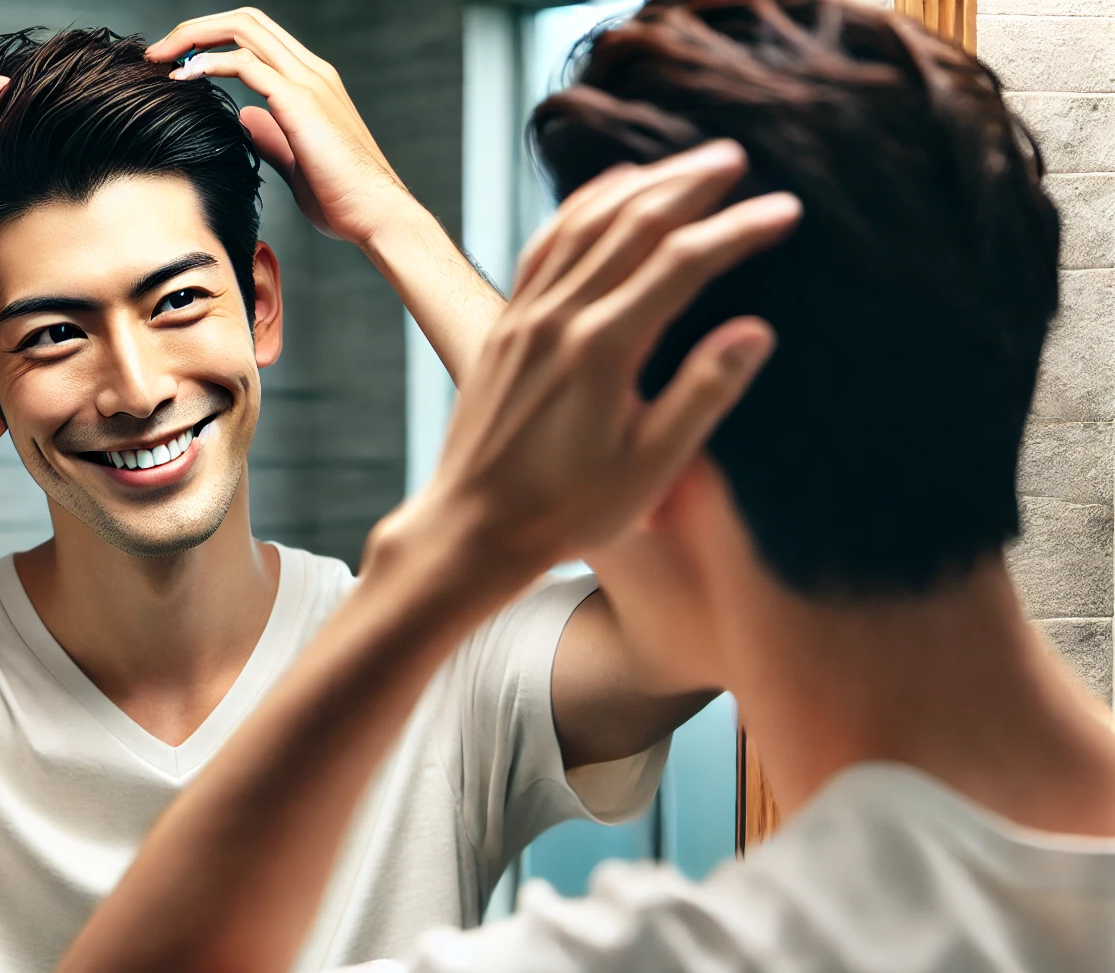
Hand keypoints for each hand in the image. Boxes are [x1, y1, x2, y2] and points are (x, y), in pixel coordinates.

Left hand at [147, 9, 412, 246]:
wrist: (376, 215)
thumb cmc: (342, 198)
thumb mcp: (295, 161)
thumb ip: (271, 136)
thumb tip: (247, 121)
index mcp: (312, 81)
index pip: (257, 38)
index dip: (213, 40)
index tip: (177, 64)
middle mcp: (312, 71)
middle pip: (246, 21)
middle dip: (196, 29)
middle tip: (158, 53)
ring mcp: (308, 81)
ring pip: (244, 29)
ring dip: (195, 36)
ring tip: (161, 59)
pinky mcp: (300, 101)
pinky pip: (246, 63)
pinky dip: (209, 63)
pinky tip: (185, 77)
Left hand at [377, 141, 801, 600]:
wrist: (474, 527)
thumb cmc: (567, 511)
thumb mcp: (649, 468)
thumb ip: (703, 395)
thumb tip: (758, 331)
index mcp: (602, 351)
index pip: (681, 264)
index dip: (737, 230)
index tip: (785, 209)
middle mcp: (558, 319)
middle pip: (632, 224)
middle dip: (689, 184)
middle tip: (738, 158)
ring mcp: (526, 316)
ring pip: (585, 223)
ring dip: (639, 184)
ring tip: (686, 163)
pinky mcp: (507, 324)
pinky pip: (545, 244)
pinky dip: (580, 206)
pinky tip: (607, 190)